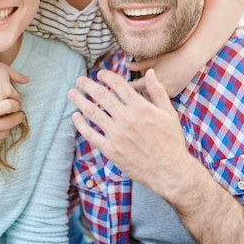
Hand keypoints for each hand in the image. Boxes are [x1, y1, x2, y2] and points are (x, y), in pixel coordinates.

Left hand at [69, 69, 193, 194]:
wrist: (169, 170)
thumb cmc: (171, 141)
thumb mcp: (169, 113)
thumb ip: (157, 91)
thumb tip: (151, 73)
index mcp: (140, 107)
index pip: (118, 84)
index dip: (106, 76)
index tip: (100, 74)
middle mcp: (126, 118)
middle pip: (101, 95)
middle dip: (87, 85)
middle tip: (80, 80)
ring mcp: (117, 134)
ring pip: (92, 112)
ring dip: (79, 100)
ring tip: (72, 93)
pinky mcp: (110, 150)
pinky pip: (90, 134)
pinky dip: (80, 124)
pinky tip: (75, 116)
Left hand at [126, 50, 198, 97]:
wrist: (190, 60)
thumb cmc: (171, 57)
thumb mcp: (153, 60)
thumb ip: (139, 65)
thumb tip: (126, 65)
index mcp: (153, 80)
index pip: (135, 86)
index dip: (129, 85)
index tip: (123, 85)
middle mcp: (160, 88)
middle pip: (143, 93)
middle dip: (137, 90)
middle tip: (131, 87)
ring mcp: (168, 93)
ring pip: (152, 97)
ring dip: (147, 94)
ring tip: (142, 90)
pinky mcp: (174, 94)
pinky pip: (162, 97)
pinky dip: (157, 95)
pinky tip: (154, 92)